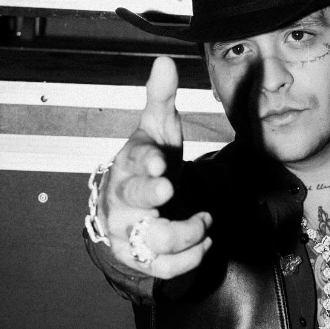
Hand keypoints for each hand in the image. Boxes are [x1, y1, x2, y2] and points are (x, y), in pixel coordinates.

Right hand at [98, 56, 211, 277]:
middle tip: (169, 188)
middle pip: (132, 199)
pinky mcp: (141, 257)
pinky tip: (206, 243)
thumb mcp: (156, 130)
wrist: (130, 207)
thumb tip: (165, 61)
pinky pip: (164, 267)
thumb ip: (161, 98)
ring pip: (153, 238)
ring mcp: (129, 230)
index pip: (132, 161)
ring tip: (206, 221)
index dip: (145, 162)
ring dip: (185, 232)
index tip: (160, 163)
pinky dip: (188, 259)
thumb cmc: (147, 164)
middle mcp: (123, 198)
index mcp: (128, 164)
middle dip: (150, 195)